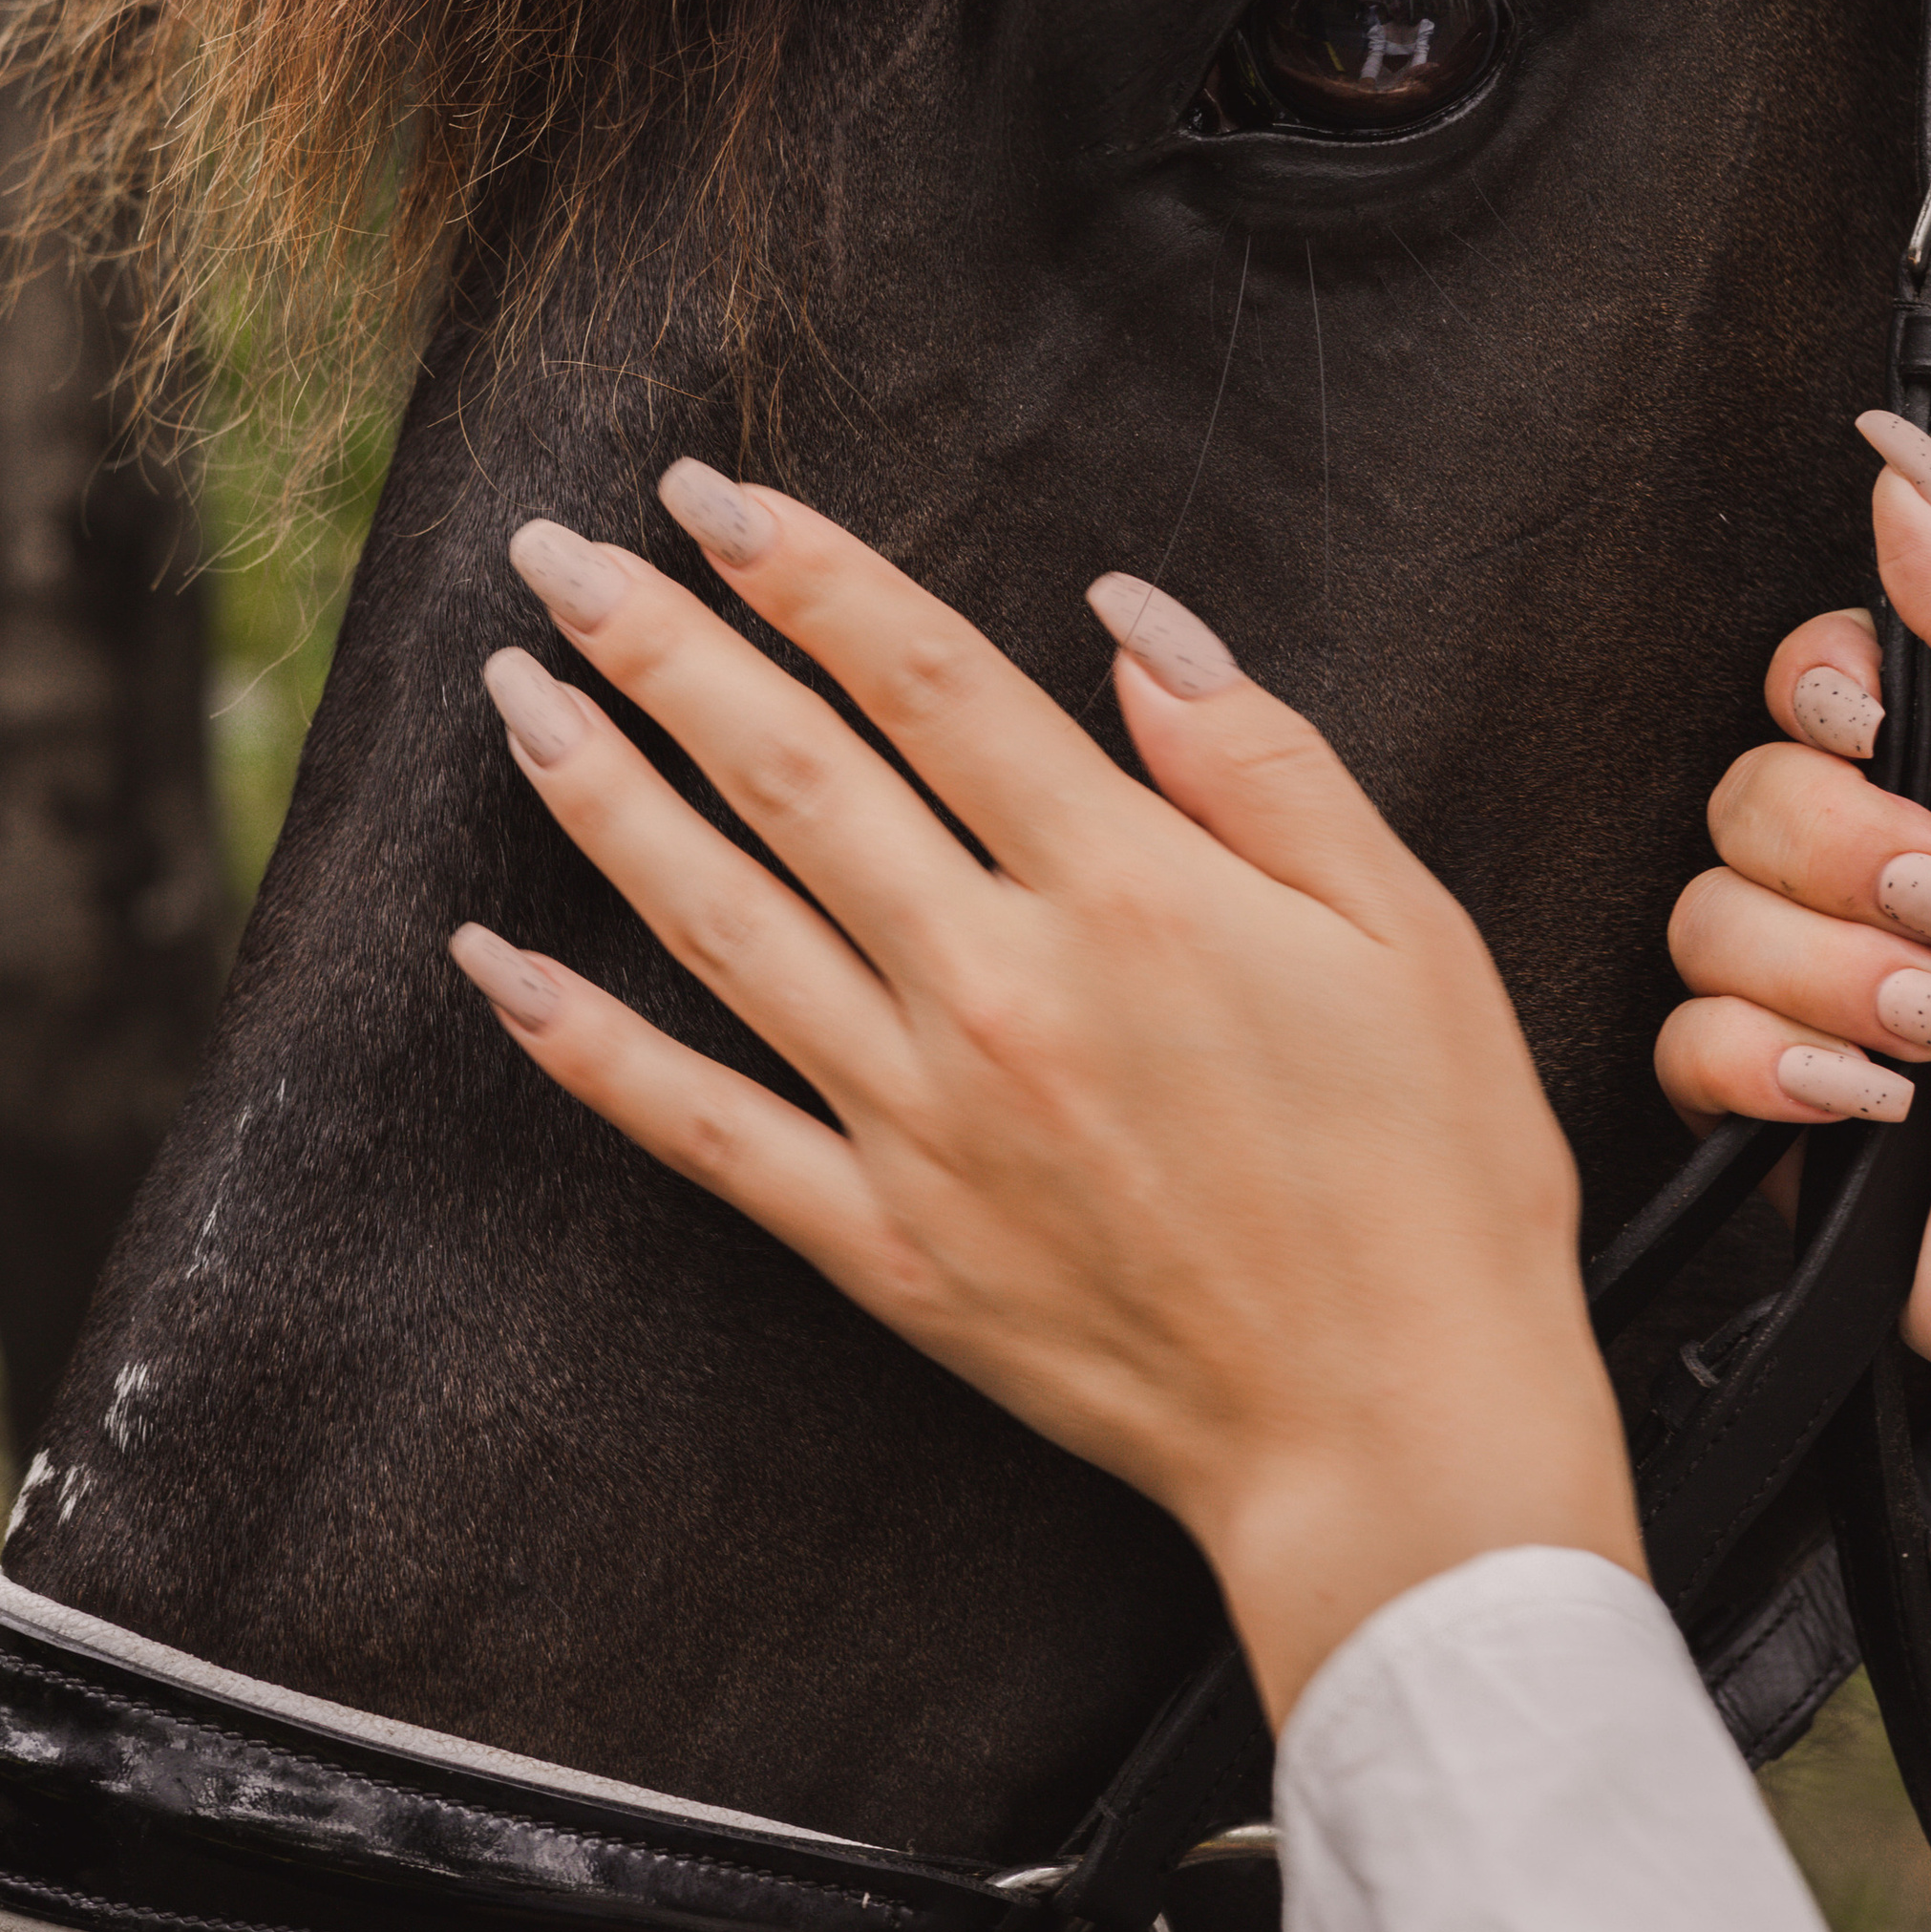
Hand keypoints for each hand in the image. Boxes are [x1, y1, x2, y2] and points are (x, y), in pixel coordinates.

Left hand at [450, 464, 1640, 1721]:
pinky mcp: (883, 1247)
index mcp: (1126, 890)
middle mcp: (996, 987)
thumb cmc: (1434, 1175)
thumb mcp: (1407, 927)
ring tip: (511, 692)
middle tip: (555, 556)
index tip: (706, 494)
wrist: (1396, 1437)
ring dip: (600, 794)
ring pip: (719, 920)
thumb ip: (1257, 758)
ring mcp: (922, 1123)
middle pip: (788, 772)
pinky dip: (587, 1048)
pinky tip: (496, 966)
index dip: (803, 571)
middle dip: (657, 644)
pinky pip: (702, 1130)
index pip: (923, 679)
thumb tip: (1124, 616)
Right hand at [1655, 412, 1930, 1408]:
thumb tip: (1905, 467)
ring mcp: (1844, 998)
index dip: (1815, 695)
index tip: (1865, 723)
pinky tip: (1882, 1103)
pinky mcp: (1794, 1111)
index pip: (1814, 680)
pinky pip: (1683, 1046)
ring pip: (1704, 920)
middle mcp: (1908, 880)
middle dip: (1846, 861)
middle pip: (1742, 794)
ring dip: (1834, 981)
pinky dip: (1776, 1071)